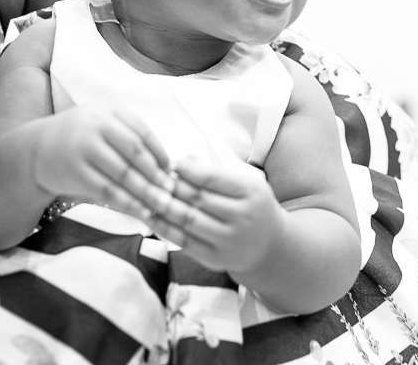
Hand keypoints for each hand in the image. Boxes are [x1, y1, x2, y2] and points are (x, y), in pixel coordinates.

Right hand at [33, 103, 174, 222]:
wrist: (36, 149)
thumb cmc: (80, 138)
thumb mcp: (102, 124)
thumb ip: (129, 136)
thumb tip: (166, 165)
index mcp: (109, 111)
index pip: (142, 132)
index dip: (160, 153)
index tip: (172, 171)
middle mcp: (97, 125)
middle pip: (135, 152)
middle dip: (156, 174)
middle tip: (172, 192)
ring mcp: (84, 147)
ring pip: (123, 174)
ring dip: (146, 192)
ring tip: (162, 206)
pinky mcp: (75, 171)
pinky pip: (107, 191)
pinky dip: (127, 204)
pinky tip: (141, 213)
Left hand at [147, 158, 284, 274]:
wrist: (269, 246)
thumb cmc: (252, 207)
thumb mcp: (245, 184)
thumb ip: (216, 173)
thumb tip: (183, 159)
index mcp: (251, 193)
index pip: (214, 178)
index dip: (188, 170)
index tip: (170, 163)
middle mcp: (243, 218)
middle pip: (198, 199)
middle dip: (172, 186)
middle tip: (153, 176)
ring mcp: (229, 241)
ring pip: (188, 220)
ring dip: (164, 206)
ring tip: (147, 194)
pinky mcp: (215, 259)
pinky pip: (184, 241)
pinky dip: (164, 228)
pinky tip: (151, 216)